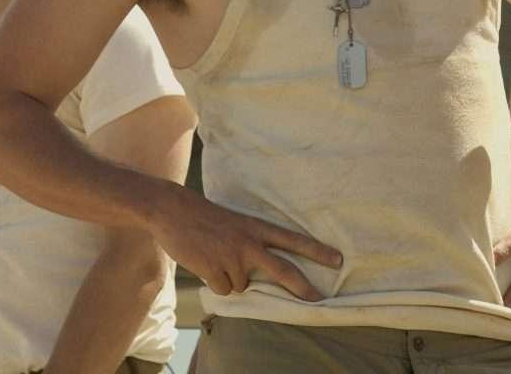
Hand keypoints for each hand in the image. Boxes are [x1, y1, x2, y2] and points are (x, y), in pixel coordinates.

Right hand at [146, 186, 340, 301]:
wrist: (172, 210)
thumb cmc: (203, 216)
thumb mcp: (234, 224)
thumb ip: (250, 243)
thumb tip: (254, 275)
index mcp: (255, 227)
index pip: (293, 240)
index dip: (316, 250)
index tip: (338, 260)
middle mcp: (249, 243)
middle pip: (283, 270)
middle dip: (302, 287)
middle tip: (318, 300)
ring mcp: (232, 257)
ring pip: (242, 285)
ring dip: (228, 278)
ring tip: (213, 257)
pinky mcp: (214, 270)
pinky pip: (223, 289)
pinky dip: (213, 282)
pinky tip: (203, 263)